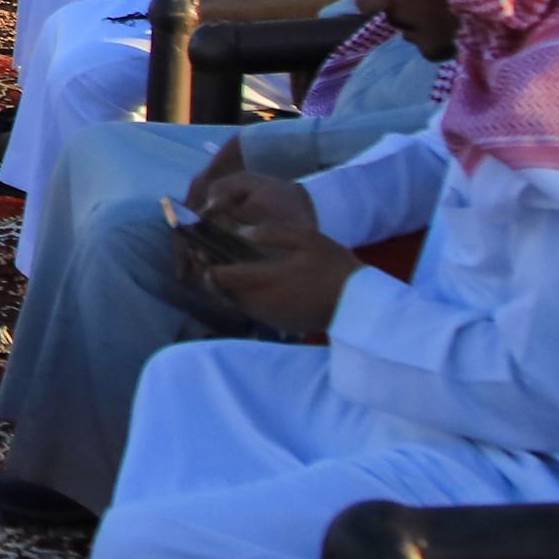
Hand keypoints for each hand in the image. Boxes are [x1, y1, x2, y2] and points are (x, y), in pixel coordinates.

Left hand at [184, 148, 355, 337]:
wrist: (359, 304)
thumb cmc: (334, 266)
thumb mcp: (306, 238)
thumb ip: (271, 233)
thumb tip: (241, 233)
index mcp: (265, 280)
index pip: (220, 278)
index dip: (206, 266)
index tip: (200, 251)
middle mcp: (261, 303)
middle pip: (222, 294)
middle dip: (211, 278)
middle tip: (206, 258)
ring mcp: (269, 317)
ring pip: (234, 304)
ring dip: (225, 289)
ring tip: (224, 268)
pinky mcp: (278, 325)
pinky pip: (250, 311)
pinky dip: (242, 298)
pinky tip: (248, 283)